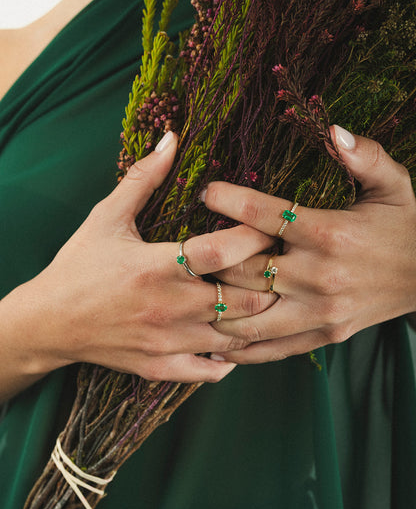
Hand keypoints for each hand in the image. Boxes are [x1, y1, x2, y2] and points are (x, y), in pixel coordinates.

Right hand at [2, 132, 274, 393]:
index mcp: (158, 266)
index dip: (256, 236)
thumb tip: (171, 138)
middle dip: (269, 281)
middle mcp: (169, 306)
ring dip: (256, 319)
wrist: (48, 322)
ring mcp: (168, 342)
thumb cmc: (78, 266)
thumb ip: (143, 178)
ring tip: (267, 300)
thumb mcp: (106, 217)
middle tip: (278, 265)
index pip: (224, 251)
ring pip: (236, 337)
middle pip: (244, 298)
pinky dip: (230, 359)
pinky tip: (234, 341)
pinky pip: (210, 371)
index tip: (271, 227)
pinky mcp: (161, 367)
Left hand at [201, 126, 415, 363]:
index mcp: (329, 233)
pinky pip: (272, 349)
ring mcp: (319, 312)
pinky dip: (240, 349)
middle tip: (189, 249)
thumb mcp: (393, 184)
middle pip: (246, 270)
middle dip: (212, 259)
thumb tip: (333, 129)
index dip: (228, 200)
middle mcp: (319, 276)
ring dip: (217, 308)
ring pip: (250, 318)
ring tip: (190, 296)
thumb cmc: (404, 226)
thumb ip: (365, 155)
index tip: (206, 192)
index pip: (265, 214)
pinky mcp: (323, 335)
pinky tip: (214, 342)